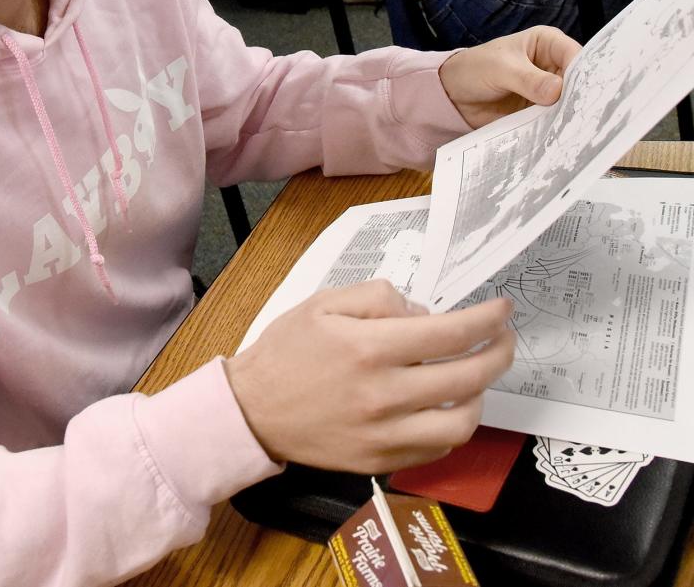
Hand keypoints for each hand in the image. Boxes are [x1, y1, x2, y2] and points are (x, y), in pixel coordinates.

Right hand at [225, 282, 513, 472]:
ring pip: (461, 423)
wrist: (253, 410)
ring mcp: (384, 434)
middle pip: (467, 378)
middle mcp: (384, 394)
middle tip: (505, 338)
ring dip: (481, 395)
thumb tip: (423, 311)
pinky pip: (436, 449)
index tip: (503, 310)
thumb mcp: (324, 303)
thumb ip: (377, 297)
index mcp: (370, 348)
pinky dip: (454, 426)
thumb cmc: (287, 350)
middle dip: (499, 353)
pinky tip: (449, 405)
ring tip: (477, 375)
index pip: (450, 334)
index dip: (487, 320)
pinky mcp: (380, 461)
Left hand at [438, 25, 579, 128]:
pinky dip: (557, 129)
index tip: (588, 92)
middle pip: (578, 82)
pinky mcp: (542, 111)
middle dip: (581, 98)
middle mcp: (553, 66)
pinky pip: (555, 120)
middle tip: (587, 117)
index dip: (583, 72)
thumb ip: (528, 79)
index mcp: (547, 43)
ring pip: (569, 104)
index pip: (574, 55)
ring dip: (571, 117)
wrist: (454, 95)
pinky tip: (563, 140)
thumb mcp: (500, 69)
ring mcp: (549, 91)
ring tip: (578, 132)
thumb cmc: (475, 69)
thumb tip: (557, 91)